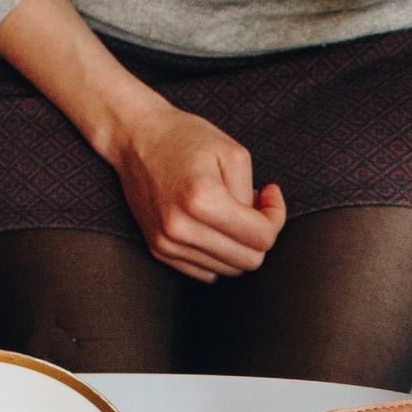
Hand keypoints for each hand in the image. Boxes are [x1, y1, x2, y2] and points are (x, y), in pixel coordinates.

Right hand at [113, 108, 286, 282]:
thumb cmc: (186, 139)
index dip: (276, 217)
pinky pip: (206, 272)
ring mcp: (167, 243)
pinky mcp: (159, 251)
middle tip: (253, 205)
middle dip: (260, 236)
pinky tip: (213, 227)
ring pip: (228, 270)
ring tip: (229, 213)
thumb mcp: (233, 153)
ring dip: (238, 246)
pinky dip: (218, 255)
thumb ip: (253, 195)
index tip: (269, 194)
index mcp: (202, 200)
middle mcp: (181, 228)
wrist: (135, 139)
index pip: (262, 238)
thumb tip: (261, 225)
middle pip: (248, 261)